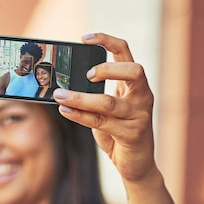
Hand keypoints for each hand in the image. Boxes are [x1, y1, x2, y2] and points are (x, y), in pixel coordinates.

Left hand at [53, 33, 156, 182]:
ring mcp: (140, 115)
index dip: (106, 41)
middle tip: (87, 75)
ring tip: (60, 94)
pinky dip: (79, 115)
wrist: (136, 164)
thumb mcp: (107, 108)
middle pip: (134, 71)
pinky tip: (65, 110)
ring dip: (80, 97)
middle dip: (108, 69)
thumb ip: (93, 94)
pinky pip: (101, 122)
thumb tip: (62, 84)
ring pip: (109, 102)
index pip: (126, 52)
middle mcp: (143, 96)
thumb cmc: (118, 130)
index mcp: (135, 84)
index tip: (84, 38)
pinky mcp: (132, 134)